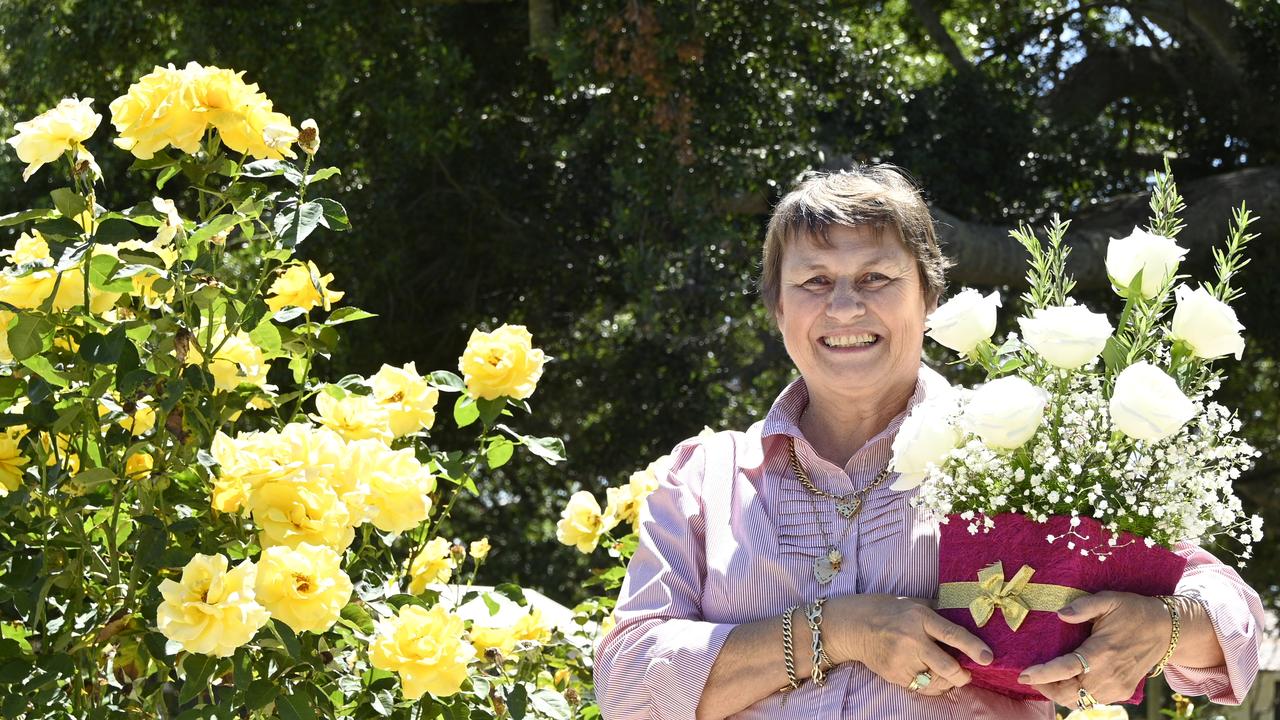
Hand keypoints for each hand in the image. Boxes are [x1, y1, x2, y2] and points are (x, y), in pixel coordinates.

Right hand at [828, 594, 992, 696]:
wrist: (853, 626)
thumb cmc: (886, 610)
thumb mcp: (913, 603)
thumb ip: (938, 612)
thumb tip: (966, 616)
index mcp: (919, 618)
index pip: (953, 634)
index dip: (973, 647)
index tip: (988, 658)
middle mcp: (912, 640)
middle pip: (947, 667)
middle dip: (963, 675)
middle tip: (966, 673)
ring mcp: (902, 660)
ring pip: (936, 682)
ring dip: (948, 682)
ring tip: (948, 675)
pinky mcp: (894, 675)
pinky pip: (921, 688)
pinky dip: (931, 686)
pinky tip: (931, 677)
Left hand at [1018, 592, 1170, 705]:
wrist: (1166, 630)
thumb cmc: (1133, 612)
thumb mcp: (1109, 600)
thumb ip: (1083, 606)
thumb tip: (1060, 614)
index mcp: (1102, 651)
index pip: (1067, 669)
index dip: (1043, 674)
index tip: (1024, 674)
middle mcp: (1109, 674)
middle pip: (1070, 693)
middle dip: (1047, 688)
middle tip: (1032, 676)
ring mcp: (1117, 686)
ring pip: (1080, 701)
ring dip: (1060, 694)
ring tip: (1045, 680)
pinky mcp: (1122, 692)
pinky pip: (1092, 701)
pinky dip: (1076, 696)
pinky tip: (1067, 682)